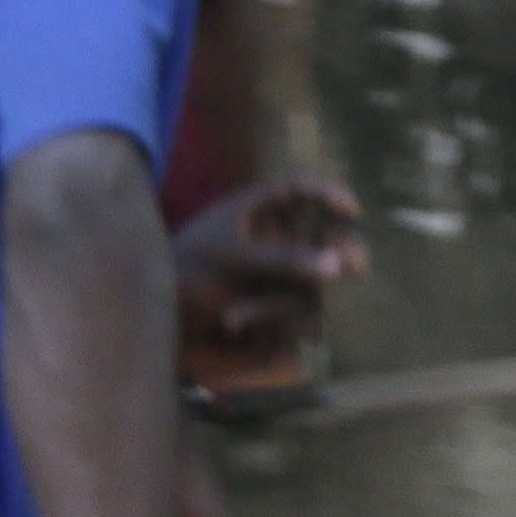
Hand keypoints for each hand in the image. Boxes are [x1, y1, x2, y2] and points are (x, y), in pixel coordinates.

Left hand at [172, 174, 367, 366]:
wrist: (159, 327)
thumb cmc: (186, 276)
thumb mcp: (233, 260)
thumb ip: (285, 259)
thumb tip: (338, 265)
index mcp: (258, 213)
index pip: (302, 189)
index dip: (329, 194)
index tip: (351, 209)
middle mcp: (275, 243)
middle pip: (327, 240)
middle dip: (340, 253)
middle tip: (355, 264)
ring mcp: (280, 281)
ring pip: (312, 290)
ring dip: (276, 308)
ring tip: (233, 318)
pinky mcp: (279, 317)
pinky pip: (298, 322)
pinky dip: (267, 326)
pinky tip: (233, 327)